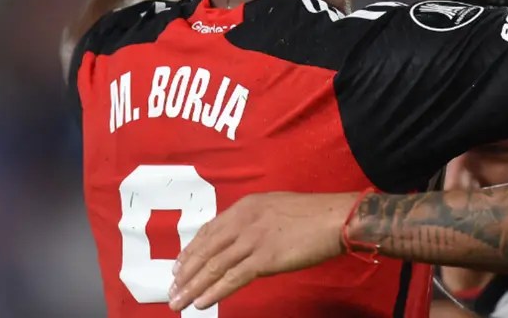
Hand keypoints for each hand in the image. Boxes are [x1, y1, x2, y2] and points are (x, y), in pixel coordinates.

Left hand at [168, 192, 355, 311]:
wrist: (335, 218)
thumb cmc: (313, 214)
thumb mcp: (276, 207)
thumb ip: (255, 221)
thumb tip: (241, 241)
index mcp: (246, 206)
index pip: (210, 231)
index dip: (192, 251)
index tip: (178, 267)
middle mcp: (244, 220)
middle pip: (207, 250)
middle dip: (186, 272)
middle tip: (171, 289)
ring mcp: (253, 239)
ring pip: (215, 266)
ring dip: (193, 286)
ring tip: (178, 301)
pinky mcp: (264, 258)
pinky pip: (233, 278)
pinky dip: (215, 291)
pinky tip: (202, 302)